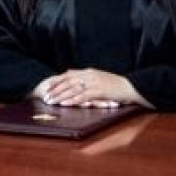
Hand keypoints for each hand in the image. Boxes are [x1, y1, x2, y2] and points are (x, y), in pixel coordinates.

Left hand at [35, 68, 151, 107]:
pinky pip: (82, 96)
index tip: (47, 85)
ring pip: (73, 88)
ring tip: (51, 101)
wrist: (130, 87)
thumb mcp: (100, 79)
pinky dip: (72, 100)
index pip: (69, 74)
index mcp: (89, 72)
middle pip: (68, 81)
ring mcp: (94, 82)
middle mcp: (89, 75)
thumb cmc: (115, 85)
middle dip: (56, 89)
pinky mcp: (99, 91)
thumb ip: (88, 79)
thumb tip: (77, 81)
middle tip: (46, 96)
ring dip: (61, 95)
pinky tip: (65, 104)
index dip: (57, 80)